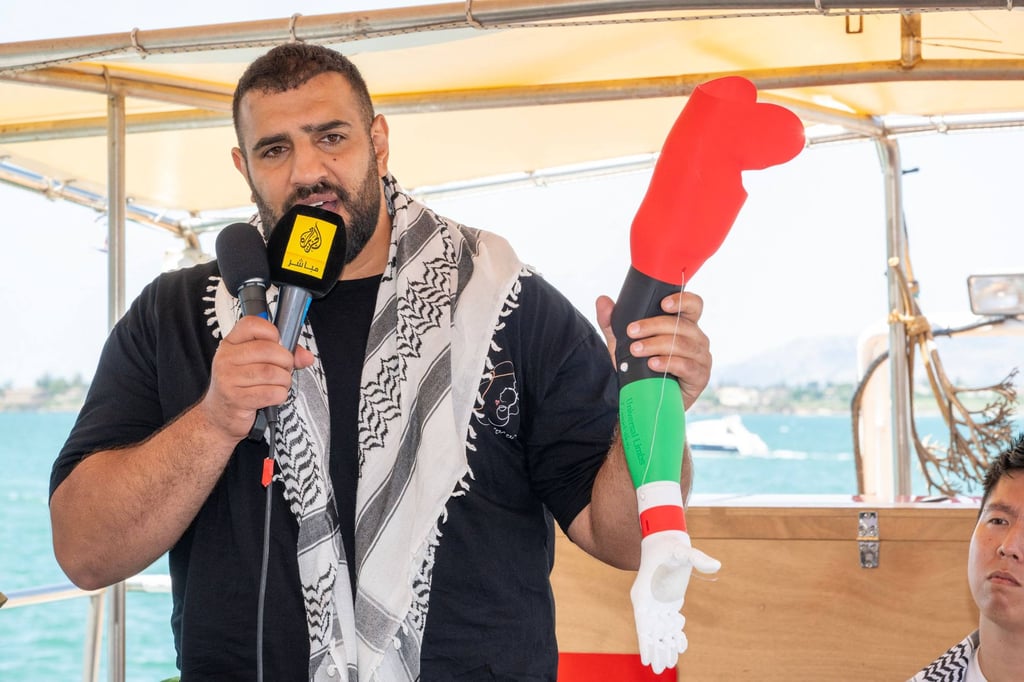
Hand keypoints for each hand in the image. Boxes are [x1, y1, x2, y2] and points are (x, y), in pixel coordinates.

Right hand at [203, 315, 313, 440]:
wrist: (219, 416)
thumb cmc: (241, 386)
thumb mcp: (256, 364)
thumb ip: (284, 354)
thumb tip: (307, 357)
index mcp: (230, 344)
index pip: (252, 324)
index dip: (272, 332)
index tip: (278, 344)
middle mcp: (226, 358)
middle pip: (268, 349)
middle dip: (286, 361)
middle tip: (284, 369)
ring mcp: (229, 378)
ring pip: (273, 372)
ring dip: (284, 380)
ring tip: (278, 384)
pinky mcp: (236, 399)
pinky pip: (272, 393)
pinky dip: (280, 395)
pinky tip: (273, 396)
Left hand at [596, 291, 710, 409]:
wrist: (648, 399)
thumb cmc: (642, 366)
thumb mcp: (623, 343)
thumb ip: (612, 322)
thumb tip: (602, 300)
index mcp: (684, 324)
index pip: (693, 305)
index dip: (683, 301)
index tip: (663, 303)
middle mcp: (697, 338)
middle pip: (681, 325)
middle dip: (653, 326)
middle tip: (631, 332)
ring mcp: (701, 358)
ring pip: (682, 345)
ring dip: (656, 345)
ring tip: (636, 349)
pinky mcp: (699, 377)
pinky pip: (686, 366)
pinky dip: (668, 363)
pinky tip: (653, 364)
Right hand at [630, 529, 720, 672]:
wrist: (666, 540)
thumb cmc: (670, 546)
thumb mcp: (683, 551)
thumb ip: (697, 558)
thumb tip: (716, 565)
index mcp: (644, 593)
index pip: (642, 622)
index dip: (644, 641)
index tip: (646, 658)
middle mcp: (648, 601)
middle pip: (650, 631)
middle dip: (655, 650)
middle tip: (658, 670)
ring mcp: (658, 603)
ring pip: (660, 630)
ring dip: (665, 646)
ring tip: (669, 664)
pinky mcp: (668, 602)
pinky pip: (670, 623)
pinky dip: (675, 635)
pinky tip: (681, 646)